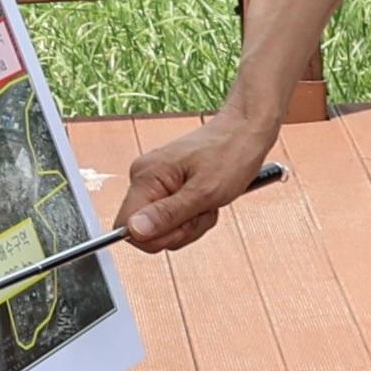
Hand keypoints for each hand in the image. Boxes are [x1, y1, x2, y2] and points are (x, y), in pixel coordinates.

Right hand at [118, 104, 285, 252]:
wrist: (244, 133)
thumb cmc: (230, 155)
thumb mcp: (203, 193)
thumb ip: (167, 215)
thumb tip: (134, 231)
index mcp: (146, 176)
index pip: (126, 227)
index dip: (155, 237)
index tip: (184, 224)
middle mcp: (143, 178)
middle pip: (145, 231)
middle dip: (179, 230)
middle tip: (202, 210)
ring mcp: (154, 183)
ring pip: (162, 228)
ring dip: (190, 224)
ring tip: (207, 203)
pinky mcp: (165, 187)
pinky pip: (171, 219)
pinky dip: (192, 218)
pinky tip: (205, 202)